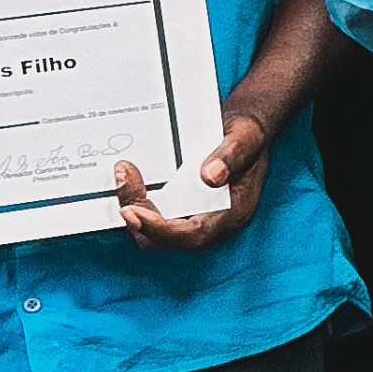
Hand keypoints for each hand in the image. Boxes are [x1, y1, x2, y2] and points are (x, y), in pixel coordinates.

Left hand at [113, 108, 269, 246]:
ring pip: (157, 231)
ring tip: (124, 173)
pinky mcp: (182, 207)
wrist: (246, 132)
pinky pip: (156, 216)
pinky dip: (139, 201)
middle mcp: (213, 223)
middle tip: (124, 182)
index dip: (160, 229)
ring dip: (135, 207)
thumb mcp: (245, 138)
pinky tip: (129, 178)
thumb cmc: (248, 137)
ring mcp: (196, 217)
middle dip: (140, 218)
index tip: (134, 210)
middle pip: (168, 239)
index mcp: (232, 214)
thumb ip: (231, 157)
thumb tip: (209, 176)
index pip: (193, 236)